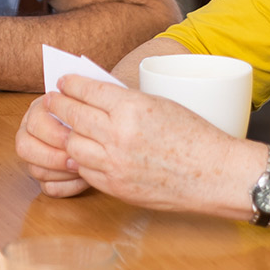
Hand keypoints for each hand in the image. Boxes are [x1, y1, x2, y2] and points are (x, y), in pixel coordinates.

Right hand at [15, 92, 90, 197]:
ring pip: (34, 170)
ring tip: (80, 168)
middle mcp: (32, 133)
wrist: (105, 132)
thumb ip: (80, 104)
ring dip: (59, 172)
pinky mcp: (47, 177)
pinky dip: (65, 186)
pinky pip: (48, 188)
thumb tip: (75, 108)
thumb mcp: (89, 103)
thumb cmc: (98, 115)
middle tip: (74, 158)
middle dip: (52, 156)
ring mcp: (37, 157)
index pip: (33, 123)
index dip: (53, 133)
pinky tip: (81, 179)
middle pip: (24, 147)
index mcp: (38, 111)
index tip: (74, 137)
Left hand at [40, 74, 253, 213]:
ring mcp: (115, 164)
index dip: (70, 84)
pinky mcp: (117, 187)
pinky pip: (86, 171)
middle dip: (59, 105)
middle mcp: (118, 135)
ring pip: (73, 145)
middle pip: (73, 116)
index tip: (63, 81)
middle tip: (53, 100)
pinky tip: (82, 152)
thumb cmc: (195, 135)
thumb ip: (124, 101)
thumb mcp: (159, 104)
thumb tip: (94, 96)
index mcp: (131, 108)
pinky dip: (81, 160)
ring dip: (67, 134)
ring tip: (65, 126)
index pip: (86, 90)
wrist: (216, 175)